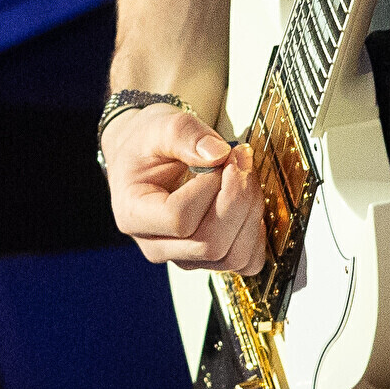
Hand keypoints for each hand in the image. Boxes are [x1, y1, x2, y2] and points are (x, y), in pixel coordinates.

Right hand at [105, 100, 265, 274]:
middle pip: (210, 244)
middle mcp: (156, 244)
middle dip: (237, 199)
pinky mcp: (207, 257)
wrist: (143, 156)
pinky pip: (245, 262)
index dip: (209, 188)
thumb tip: (219, 154)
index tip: (219, 160)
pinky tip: (247, 202)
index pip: (179, 219)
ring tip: (244, 177)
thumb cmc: (145, 144)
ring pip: (232, 256)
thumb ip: (186, 135)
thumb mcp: (159, 126)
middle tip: (240, 161)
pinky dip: (256, 233)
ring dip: (250, 213)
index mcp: (134, 214)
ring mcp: (183, 256)